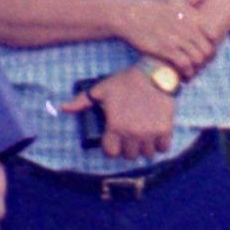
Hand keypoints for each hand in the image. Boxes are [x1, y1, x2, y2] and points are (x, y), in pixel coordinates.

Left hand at [56, 66, 178, 159]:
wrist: (154, 73)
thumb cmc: (125, 81)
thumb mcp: (101, 89)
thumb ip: (82, 101)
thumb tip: (64, 108)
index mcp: (115, 126)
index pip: (110, 153)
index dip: (111, 148)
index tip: (114, 141)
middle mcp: (132, 133)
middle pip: (129, 156)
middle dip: (127, 148)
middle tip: (129, 138)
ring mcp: (150, 133)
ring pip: (147, 154)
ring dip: (144, 148)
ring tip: (142, 138)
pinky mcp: (165, 129)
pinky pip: (164, 148)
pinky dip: (160, 145)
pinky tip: (156, 136)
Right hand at [118, 0, 222, 75]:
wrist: (130, 16)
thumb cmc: (153, 8)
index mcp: (191, 16)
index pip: (213, 35)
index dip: (211, 45)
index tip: (204, 50)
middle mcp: (187, 27)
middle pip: (207, 50)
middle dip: (204, 59)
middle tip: (197, 64)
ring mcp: (177, 39)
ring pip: (198, 59)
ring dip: (196, 67)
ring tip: (190, 70)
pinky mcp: (166, 50)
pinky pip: (184, 64)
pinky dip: (186, 71)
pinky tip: (182, 73)